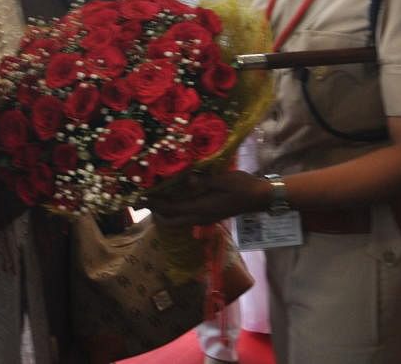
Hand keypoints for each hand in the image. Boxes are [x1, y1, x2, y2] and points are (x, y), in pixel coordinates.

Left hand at [146, 170, 270, 227]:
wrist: (259, 197)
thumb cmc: (242, 186)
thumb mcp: (223, 180)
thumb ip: (203, 182)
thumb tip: (187, 181)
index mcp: (202, 209)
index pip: (172, 209)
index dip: (155, 204)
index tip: (141, 198)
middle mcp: (200, 217)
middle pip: (172, 221)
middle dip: (157, 212)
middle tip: (145, 200)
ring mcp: (205, 218)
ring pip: (178, 220)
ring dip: (166, 211)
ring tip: (156, 197)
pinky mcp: (208, 215)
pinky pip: (186, 215)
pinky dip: (176, 209)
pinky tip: (175, 195)